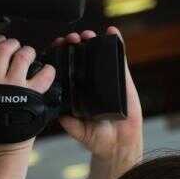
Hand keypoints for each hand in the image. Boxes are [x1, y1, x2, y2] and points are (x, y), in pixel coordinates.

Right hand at [0, 35, 55, 162]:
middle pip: (3, 50)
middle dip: (11, 44)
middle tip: (15, 46)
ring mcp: (13, 87)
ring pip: (22, 57)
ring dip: (28, 52)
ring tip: (30, 54)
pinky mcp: (31, 96)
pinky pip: (43, 76)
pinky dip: (47, 70)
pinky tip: (47, 70)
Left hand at [53, 26, 143, 178]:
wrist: (118, 145)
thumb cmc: (97, 139)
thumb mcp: (77, 130)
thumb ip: (68, 122)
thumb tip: (57, 111)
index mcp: (76, 91)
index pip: (66, 67)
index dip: (61, 54)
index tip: (56, 46)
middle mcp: (89, 83)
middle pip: (81, 57)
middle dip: (75, 44)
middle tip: (71, 40)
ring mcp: (106, 80)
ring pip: (98, 54)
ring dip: (92, 40)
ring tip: (87, 35)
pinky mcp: (123, 80)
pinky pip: (119, 59)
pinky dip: (117, 44)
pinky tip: (112, 33)